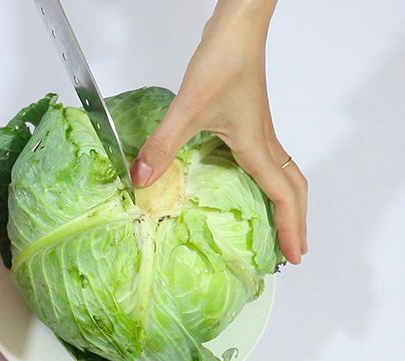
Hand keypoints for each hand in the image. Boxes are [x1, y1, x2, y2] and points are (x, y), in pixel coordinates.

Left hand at [130, 0, 306, 263]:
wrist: (236, 28)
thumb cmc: (223, 62)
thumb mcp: (188, 109)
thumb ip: (163, 146)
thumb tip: (142, 182)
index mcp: (257, 146)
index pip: (283, 195)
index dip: (290, 228)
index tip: (293, 256)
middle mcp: (263, 141)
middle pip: (292, 187)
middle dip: (295, 221)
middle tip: (291, 249)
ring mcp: (258, 130)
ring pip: (283, 173)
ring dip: (283, 201)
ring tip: (275, 224)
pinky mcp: (247, 119)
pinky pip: (265, 159)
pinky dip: (265, 181)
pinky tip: (240, 183)